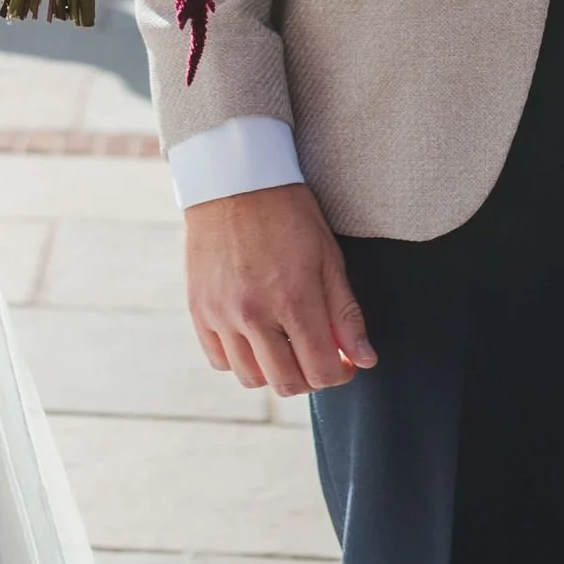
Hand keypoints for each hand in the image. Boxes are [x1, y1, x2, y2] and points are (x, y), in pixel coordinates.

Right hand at [186, 181, 374, 396]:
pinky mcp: (198, 309)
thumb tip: (365, 360)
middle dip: (309, 377)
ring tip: (284, 345)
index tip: (345, 362)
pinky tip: (253, 337)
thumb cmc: (288, 214)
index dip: (340, 374)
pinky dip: (239, 359)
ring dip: (273, 371)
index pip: (321, 371)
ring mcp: (220, 313)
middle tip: (316, 355)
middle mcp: (253, 313)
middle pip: (286, 383)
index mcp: (293, 299)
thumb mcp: (328, 257)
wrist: (233, 180)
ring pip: (250, 378)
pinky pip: (218, 359)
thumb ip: (345, 313)